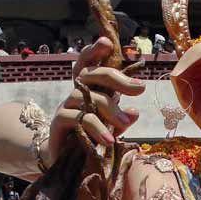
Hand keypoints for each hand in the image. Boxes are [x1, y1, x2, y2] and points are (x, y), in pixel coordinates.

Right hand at [47, 37, 145, 164]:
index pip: (89, 63)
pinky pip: (79, 118)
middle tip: (140, 89)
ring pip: (90, 98)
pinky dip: (97, 128)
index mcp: (90, 89)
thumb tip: (135, 112)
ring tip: (124, 125)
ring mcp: (67, 104)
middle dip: (118, 79)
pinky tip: (109, 140)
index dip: (94, 51)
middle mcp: (77, 92)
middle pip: (93, 74)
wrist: (64, 157)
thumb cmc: (90, 136)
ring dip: (111, 110)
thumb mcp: (110, 127)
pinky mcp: (60, 121)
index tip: (106, 43)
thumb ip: (122, 119)